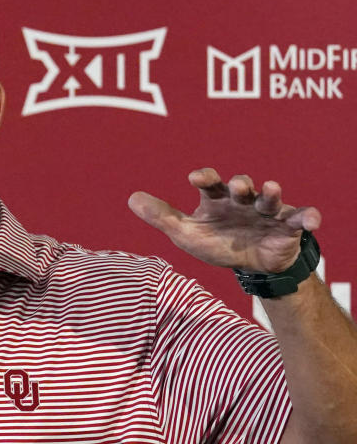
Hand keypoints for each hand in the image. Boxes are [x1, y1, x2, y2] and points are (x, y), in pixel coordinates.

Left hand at [128, 168, 321, 272]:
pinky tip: (312, 220)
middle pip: (242, 187)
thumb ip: (161, 216)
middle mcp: (242, 200)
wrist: (250, 265)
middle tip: (237, 186)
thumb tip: (131, 198)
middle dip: (240, 185)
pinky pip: (301, 220)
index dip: (204, 177)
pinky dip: (308, 217)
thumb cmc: (216, 242)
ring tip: (271, 189)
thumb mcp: (186, 233)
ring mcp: (266, 212)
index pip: (209, 183)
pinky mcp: (288, 226)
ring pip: (269, 198)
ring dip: (270, 193)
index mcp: (217, 199)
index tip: (196, 177)